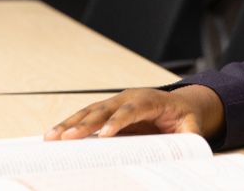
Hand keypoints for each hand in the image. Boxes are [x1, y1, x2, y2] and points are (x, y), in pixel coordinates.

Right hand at [44, 85, 223, 140]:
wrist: (181, 103)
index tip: (105, 135)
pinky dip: (70, 124)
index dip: (118, 121)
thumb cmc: (184, 116)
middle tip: (68, 138)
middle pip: (104, 109)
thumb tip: (191, 146)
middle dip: (85, 124)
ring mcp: (116, 102)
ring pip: (90, 111)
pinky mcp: (107, 110)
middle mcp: (129, 98)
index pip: (132, 110)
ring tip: (51, 137)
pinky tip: (54, 134)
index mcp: (150, 101)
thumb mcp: (192, 126)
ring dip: (70, 124)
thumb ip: (190, 136)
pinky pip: (86, 116)